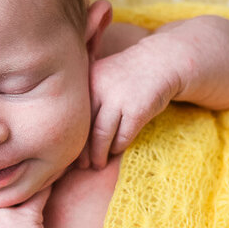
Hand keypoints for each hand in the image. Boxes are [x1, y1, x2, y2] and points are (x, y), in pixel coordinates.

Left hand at [78, 47, 181, 168]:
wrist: (159, 62)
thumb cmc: (126, 76)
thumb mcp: (101, 78)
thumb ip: (87, 99)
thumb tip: (70, 133)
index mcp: (87, 81)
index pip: (73, 117)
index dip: (71, 137)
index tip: (69, 153)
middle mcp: (99, 88)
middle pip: (84, 128)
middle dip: (83, 151)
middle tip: (82, 165)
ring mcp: (119, 99)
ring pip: (102, 136)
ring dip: (99, 155)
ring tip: (98, 164)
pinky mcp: (137, 110)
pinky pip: (123, 137)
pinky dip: (118, 147)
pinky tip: (116, 150)